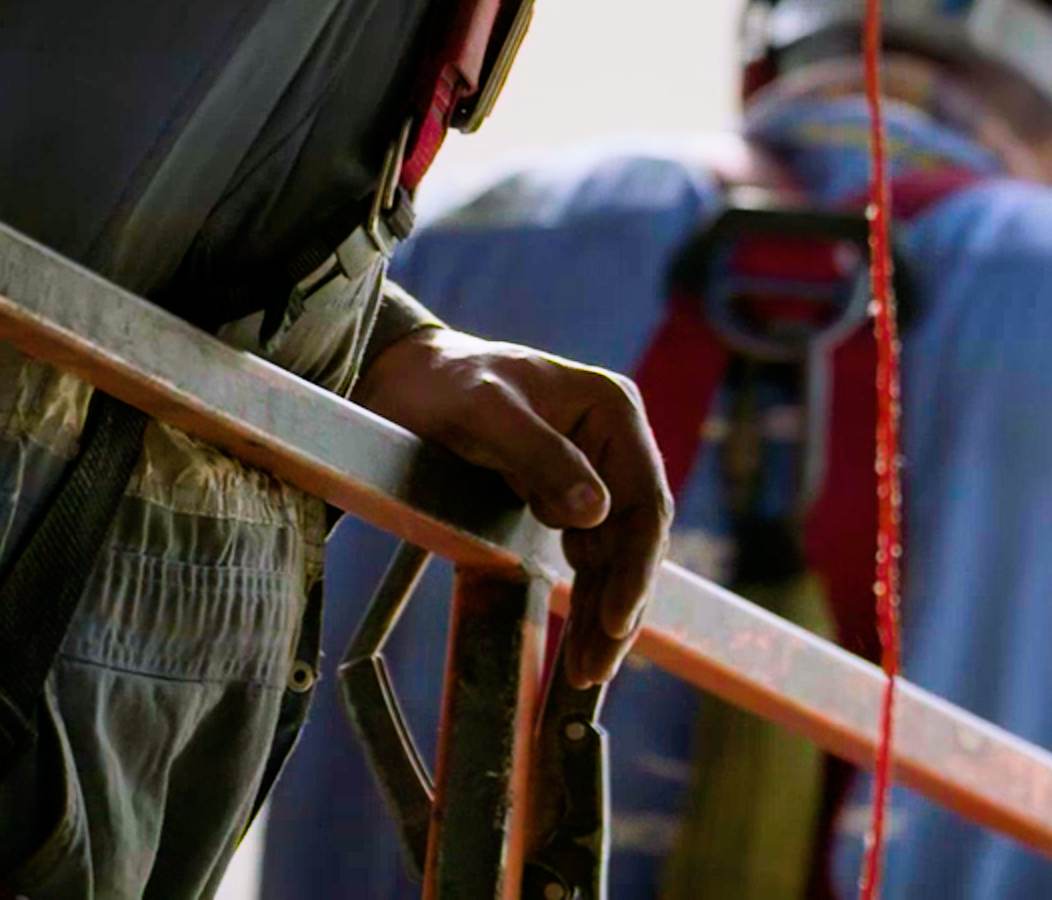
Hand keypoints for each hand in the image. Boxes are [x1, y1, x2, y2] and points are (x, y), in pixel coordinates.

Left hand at [356, 324, 671, 687]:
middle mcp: (613, 444)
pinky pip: (586, 560)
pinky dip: (584, 602)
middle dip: (621, 604)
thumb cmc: (449, 383)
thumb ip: (542, 455)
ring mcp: (592, 474)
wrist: (406, 379)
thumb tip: (597, 512)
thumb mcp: (488, 412)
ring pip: (613, 557)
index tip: (615, 618)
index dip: (636, 564)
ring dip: (604, 615)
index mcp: (613, 411)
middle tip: (597, 666)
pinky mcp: (563, 500)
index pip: (645, 498)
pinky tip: (580, 644)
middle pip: (635, 537)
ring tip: (588, 672)